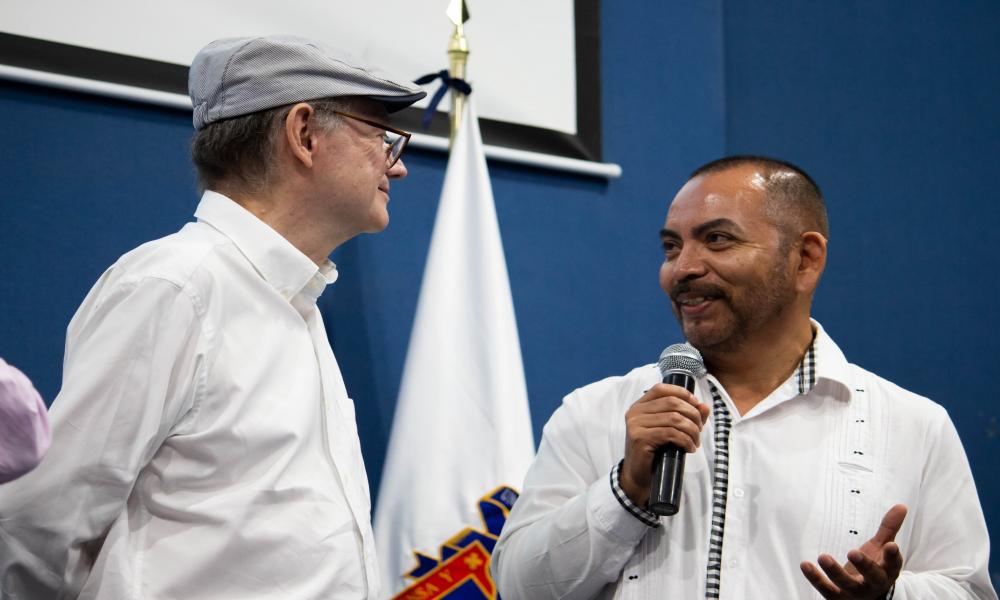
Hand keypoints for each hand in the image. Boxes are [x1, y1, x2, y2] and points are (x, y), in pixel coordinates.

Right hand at [619, 383, 709, 505]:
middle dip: (692, 415)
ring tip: (695, 441)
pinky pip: (670, 433)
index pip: (662, 388)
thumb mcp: (671, 430)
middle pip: (672, 402)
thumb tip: (704, 406)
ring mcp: (636, 425)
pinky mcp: (640, 438)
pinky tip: (689, 448)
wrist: (639, 475)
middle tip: (699, 429)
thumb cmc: (656, 452)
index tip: (697, 406)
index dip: (682, 394)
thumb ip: (687, 416)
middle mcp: (635, 412)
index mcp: (640, 405)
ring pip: (674, 418)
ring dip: (691, 430)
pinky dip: (685, 440)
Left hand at [800, 504, 906, 598]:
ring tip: (823, 557)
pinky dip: (815, 579)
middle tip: (852, 552)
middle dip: (864, 565)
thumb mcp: (881, 549)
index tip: (891, 545)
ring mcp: (855, 593)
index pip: (893, 565)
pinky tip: (805, 565)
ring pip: (847, 585)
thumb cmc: (873, 568)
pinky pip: (826, 590)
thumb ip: (889, 529)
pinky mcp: (838, 598)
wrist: (866, 598)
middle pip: (872, 577)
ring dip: (835, 572)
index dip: (893, 556)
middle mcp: (873, 585)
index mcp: (887, 571)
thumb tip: (902, 506)